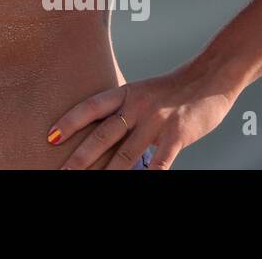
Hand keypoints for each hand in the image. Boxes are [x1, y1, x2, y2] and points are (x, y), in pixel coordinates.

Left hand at [47, 62, 237, 169]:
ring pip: (127, 153)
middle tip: (63, 171)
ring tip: (93, 184)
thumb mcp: (143, 94)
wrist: (211, 77)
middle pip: (103, 134)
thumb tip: (106, 140)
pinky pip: (159, 162)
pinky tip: (137, 183)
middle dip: (81, 157)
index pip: (90, 107)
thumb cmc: (173, 90)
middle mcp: (137, 105)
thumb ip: (125, 114)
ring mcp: (157, 120)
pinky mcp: (178, 134)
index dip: (69, 121)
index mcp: (125, 93)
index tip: (51, 137)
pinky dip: (147, 175)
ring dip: (108, 174)